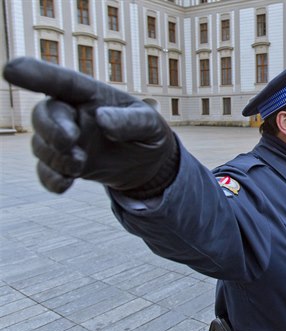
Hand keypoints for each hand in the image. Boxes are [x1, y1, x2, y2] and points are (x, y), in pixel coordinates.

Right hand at [2, 57, 177, 197]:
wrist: (147, 162)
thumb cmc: (147, 132)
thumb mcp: (149, 124)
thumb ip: (130, 121)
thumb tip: (102, 119)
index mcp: (91, 95)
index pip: (62, 82)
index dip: (36, 74)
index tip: (11, 69)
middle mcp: (72, 114)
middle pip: (44, 114)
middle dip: (50, 128)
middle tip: (70, 142)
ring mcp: (66, 140)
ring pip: (42, 144)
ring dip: (56, 157)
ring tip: (80, 165)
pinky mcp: (65, 164)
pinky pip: (46, 171)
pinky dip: (50, 178)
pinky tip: (65, 184)